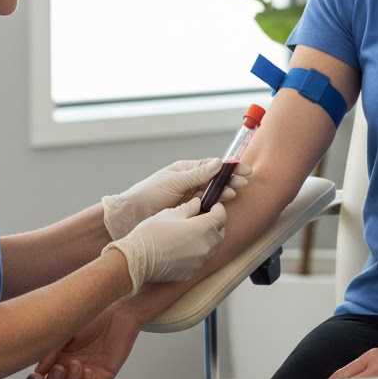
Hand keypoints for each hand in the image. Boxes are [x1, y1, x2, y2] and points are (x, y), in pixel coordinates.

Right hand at [25, 305, 140, 378]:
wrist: (117, 314)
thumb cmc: (91, 318)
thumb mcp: (66, 330)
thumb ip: (52, 349)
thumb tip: (39, 371)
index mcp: (54, 360)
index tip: (37, 377)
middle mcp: (67, 372)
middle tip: (60, 367)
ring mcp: (83, 378)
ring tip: (77, 364)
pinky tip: (88, 371)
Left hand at [102, 158, 248, 239]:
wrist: (133, 215)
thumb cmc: (148, 193)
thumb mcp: (174, 181)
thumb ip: (197, 174)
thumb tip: (218, 164)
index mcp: (186, 169)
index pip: (211, 166)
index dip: (228, 167)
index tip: (242, 168)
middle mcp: (190, 182)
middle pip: (215, 179)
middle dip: (231, 179)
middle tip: (244, 181)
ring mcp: (190, 196)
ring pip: (213, 192)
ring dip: (225, 191)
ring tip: (234, 192)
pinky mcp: (190, 211)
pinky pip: (207, 205)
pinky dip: (216, 204)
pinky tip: (224, 203)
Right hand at [105, 197, 226, 294]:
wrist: (137, 259)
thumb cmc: (151, 233)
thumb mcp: (170, 214)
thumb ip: (189, 208)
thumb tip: (198, 203)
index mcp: (202, 228)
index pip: (221, 216)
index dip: (218, 208)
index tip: (212, 205)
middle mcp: (205, 247)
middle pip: (219, 233)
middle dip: (214, 223)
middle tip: (203, 217)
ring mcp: (199, 261)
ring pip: (211, 247)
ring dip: (207, 238)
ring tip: (191, 232)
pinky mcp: (191, 272)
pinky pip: (200, 259)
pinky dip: (197, 251)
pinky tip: (183, 247)